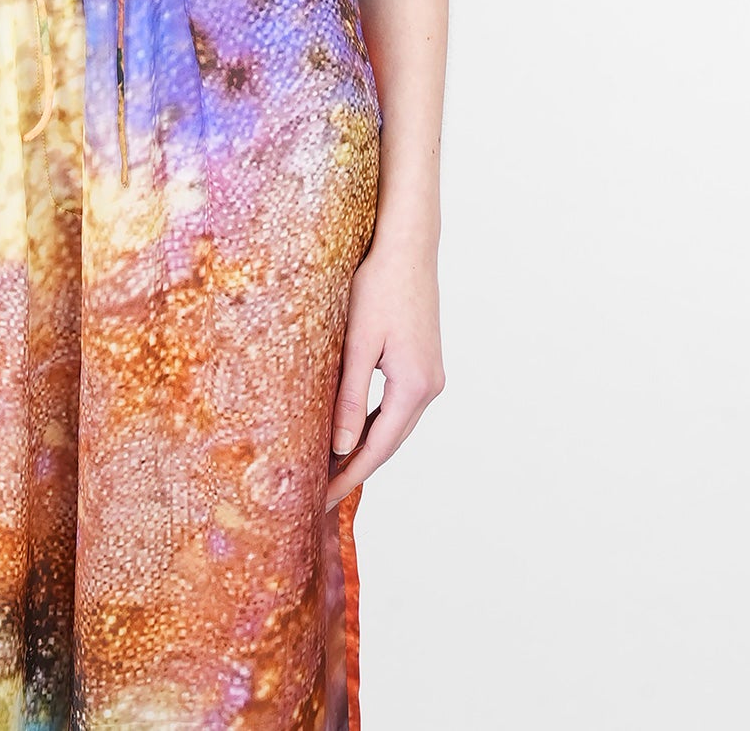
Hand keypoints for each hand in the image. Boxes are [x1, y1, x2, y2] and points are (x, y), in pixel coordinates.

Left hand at [324, 226, 444, 510]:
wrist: (407, 247)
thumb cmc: (379, 287)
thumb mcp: (358, 342)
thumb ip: (349, 396)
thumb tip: (340, 447)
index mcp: (415, 387)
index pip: (378, 448)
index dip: (349, 476)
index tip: (322, 500)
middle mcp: (429, 387)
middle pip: (389, 442)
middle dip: (355, 469)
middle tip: (320, 494)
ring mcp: (429, 375)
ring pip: (394, 425)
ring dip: (365, 447)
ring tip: (331, 469)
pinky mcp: (422, 362)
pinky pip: (396, 406)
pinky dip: (374, 423)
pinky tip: (352, 430)